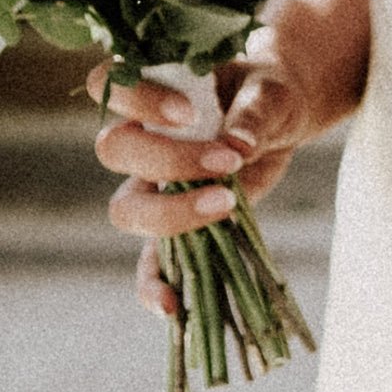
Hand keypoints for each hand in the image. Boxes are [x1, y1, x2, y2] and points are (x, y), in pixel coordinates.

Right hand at [97, 58, 299, 315]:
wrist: (282, 114)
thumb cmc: (268, 90)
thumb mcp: (273, 90)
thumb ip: (255, 111)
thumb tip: (238, 145)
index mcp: (152, 88)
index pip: (109, 85)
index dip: (138, 100)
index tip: (189, 114)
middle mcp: (139, 136)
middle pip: (114, 149)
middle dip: (167, 160)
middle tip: (228, 160)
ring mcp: (150, 183)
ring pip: (125, 206)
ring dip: (168, 214)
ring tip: (227, 205)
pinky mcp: (174, 222)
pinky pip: (148, 260)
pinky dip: (154, 284)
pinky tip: (173, 306)